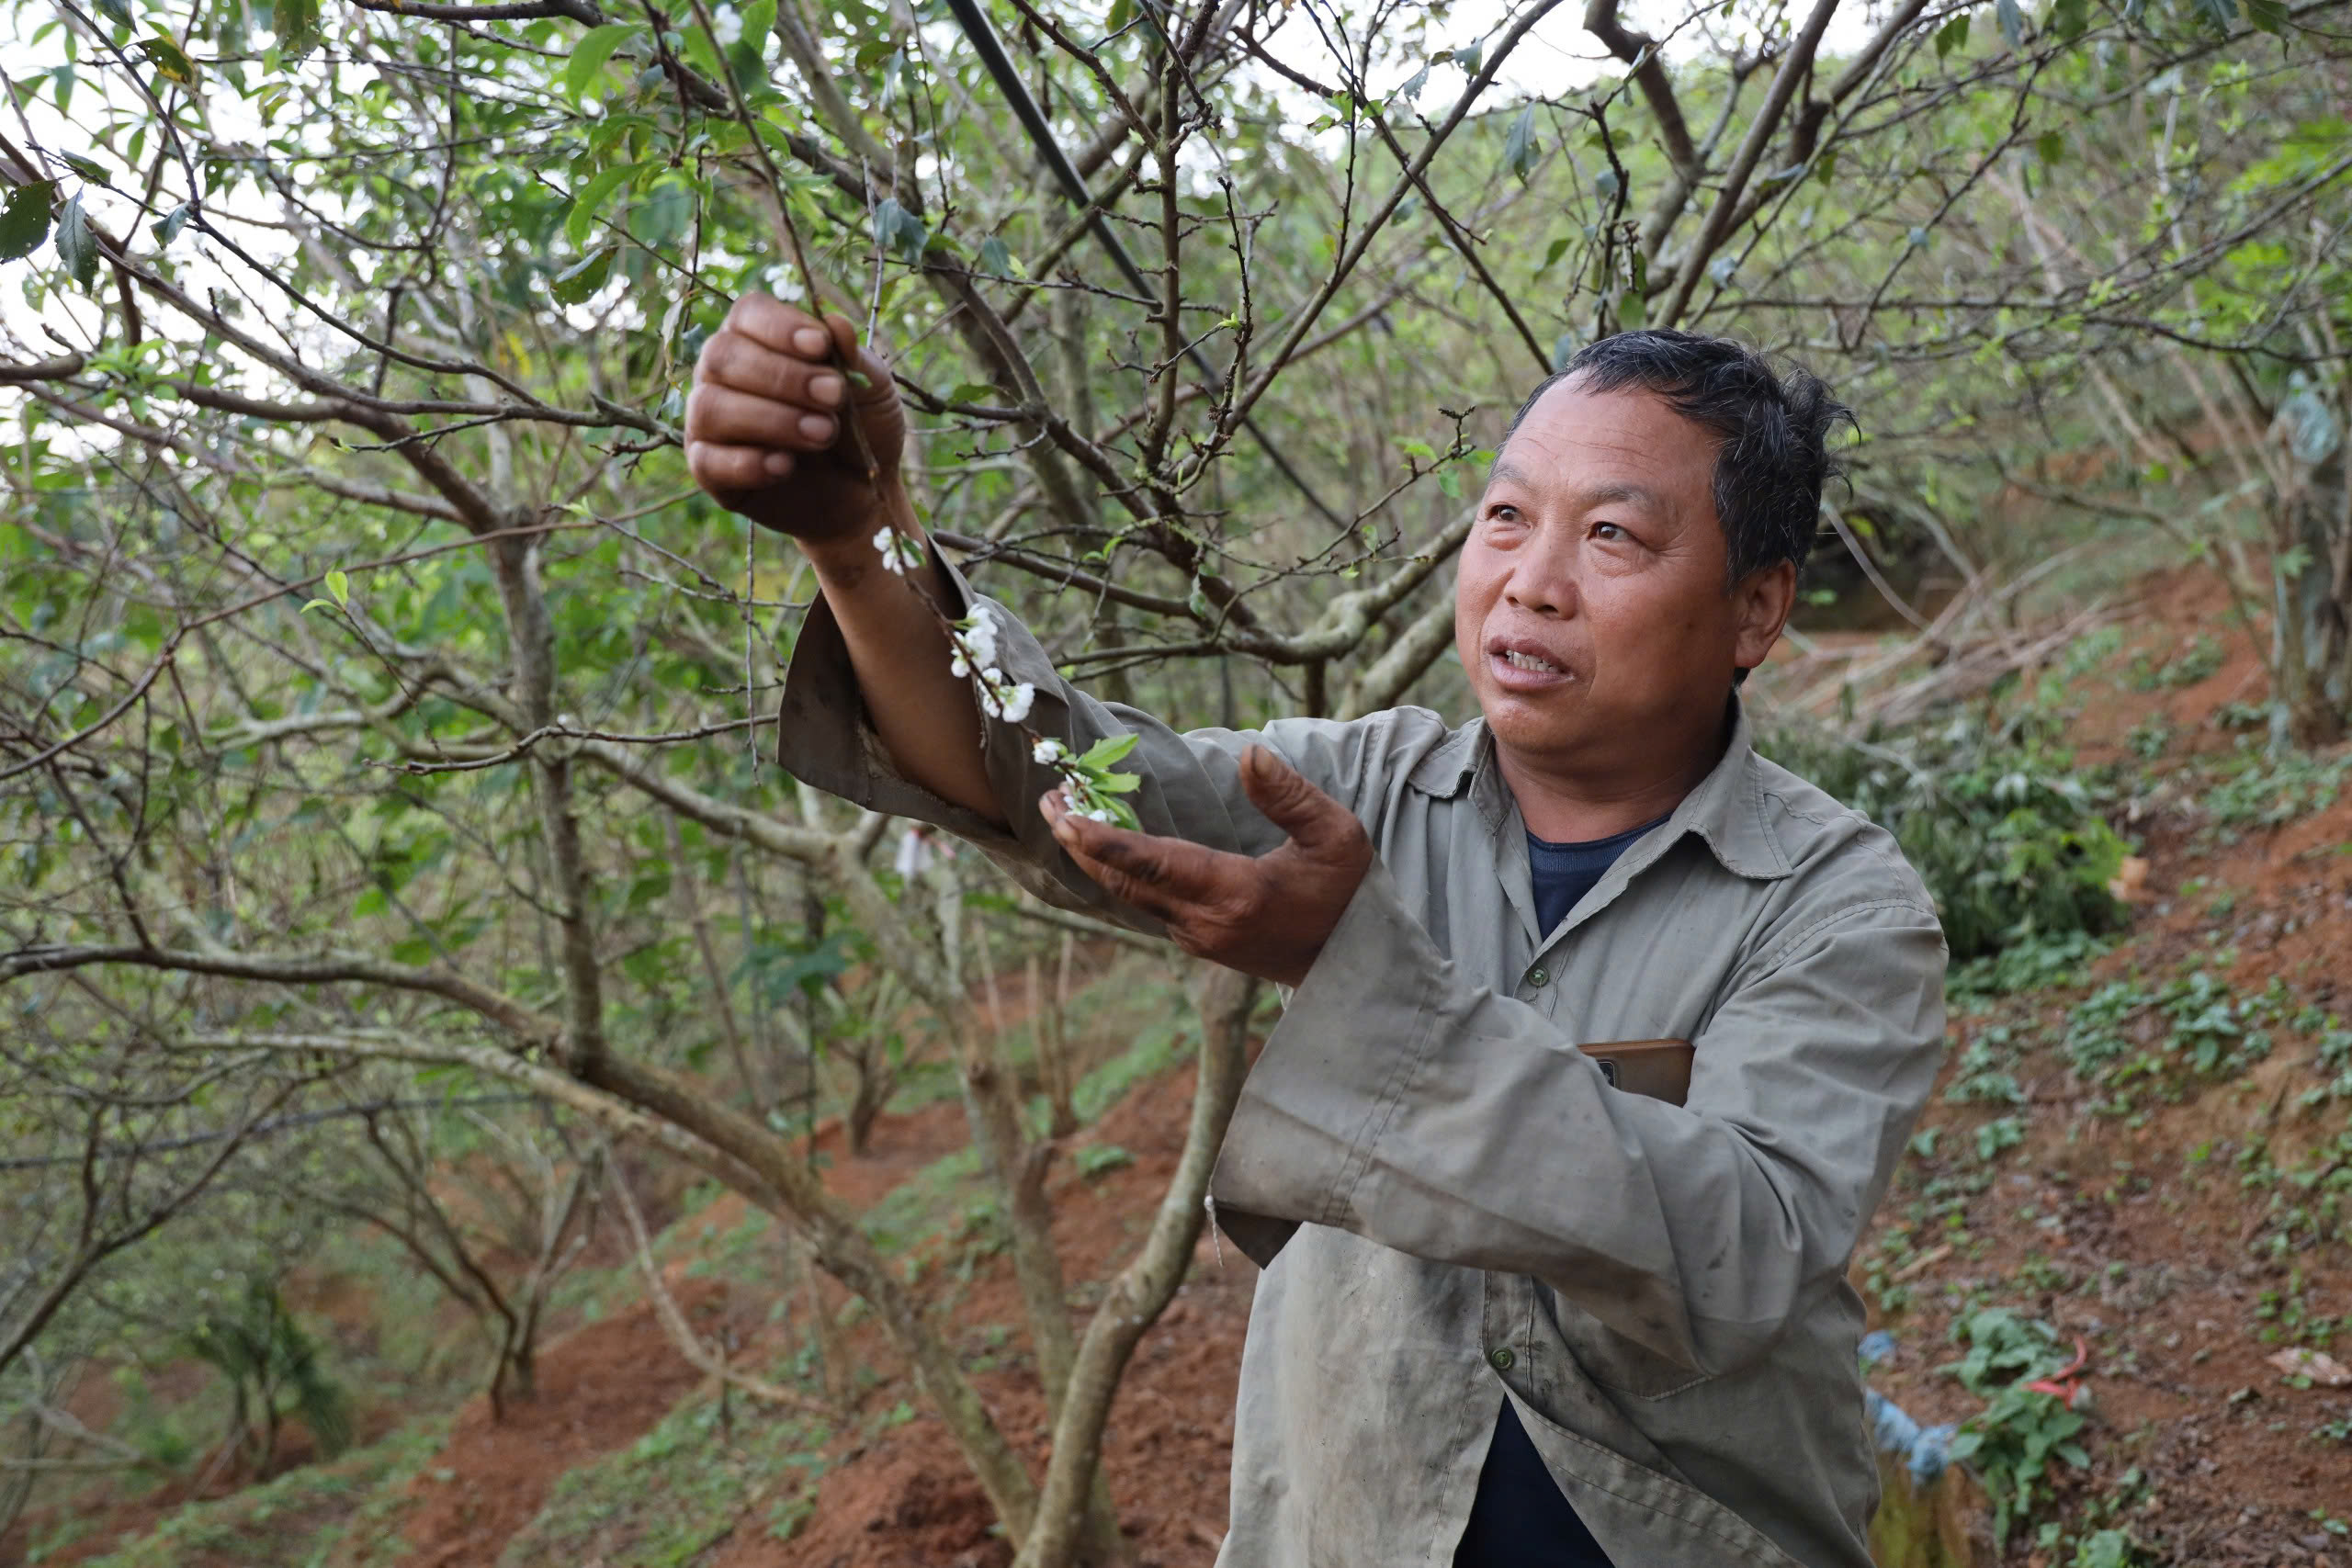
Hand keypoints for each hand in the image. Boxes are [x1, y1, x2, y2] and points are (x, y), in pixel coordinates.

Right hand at [685, 295, 905, 541]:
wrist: (865, 494)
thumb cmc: (862, 428)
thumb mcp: (872, 390)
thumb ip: (854, 358)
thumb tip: (834, 323)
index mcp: (757, 339)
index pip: (748, 313)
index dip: (779, 326)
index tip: (820, 346)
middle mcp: (722, 374)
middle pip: (722, 356)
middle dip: (783, 377)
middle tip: (834, 398)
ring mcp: (709, 422)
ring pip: (712, 406)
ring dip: (773, 419)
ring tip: (823, 434)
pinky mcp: (709, 470)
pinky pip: (707, 460)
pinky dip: (749, 462)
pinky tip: (786, 466)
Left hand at [1041, 746, 1372, 987]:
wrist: (1355, 963)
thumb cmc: (1348, 893)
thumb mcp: (1336, 835)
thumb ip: (1290, 795)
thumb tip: (1249, 754)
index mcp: (1236, 894)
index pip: (1155, 865)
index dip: (1105, 840)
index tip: (1066, 815)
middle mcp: (1205, 923)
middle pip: (1125, 883)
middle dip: (1081, 843)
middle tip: (1050, 800)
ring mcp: (1197, 938)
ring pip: (1130, 896)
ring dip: (1094, 857)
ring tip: (1064, 813)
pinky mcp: (1197, 942)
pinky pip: (1146, 904)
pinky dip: (1119, 872)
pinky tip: (1102, 843)